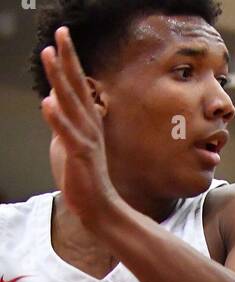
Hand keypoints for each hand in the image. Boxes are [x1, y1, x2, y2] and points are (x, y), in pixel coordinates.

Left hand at [40, 27, 118, 229]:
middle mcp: (88, 126)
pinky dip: (57, 120)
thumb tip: (52, 99)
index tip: (62, 35)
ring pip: (71, 105)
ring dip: (59, 79)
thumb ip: (61, 121)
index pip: (77, 85)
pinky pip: (67, 135)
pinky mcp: (80, 157)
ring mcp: (85, 140)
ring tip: (49, 56)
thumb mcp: (68, 143)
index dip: (70, 60)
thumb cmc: (86, 178)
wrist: (100, 208)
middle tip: (61, 34)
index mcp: (87, 122)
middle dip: (68, 59)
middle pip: (76, 87)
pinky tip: (47, 103)